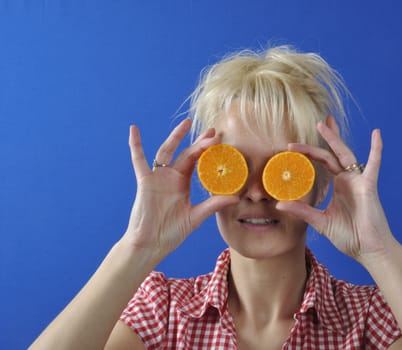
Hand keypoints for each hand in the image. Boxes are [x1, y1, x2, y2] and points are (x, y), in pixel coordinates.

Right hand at [123, 119, 238, 261]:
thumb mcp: (196, 217)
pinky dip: (135, 145)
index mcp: (182, 184)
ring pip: (167, 151)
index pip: (197, 162)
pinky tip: (134, 130)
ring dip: (176, 137)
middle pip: (186, 153)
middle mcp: (171, 177)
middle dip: (199, 142)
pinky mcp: (145, 181)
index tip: (221, 140)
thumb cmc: (171, 232)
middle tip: (213, 130)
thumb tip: (236, 197)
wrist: (150, 244)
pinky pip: (138, 160)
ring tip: (187, 123)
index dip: (207, 151)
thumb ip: (213, 205)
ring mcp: (157, 178)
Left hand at [276, 116, 397, 266]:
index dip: (308, 153)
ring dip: (335, 138)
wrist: (368, 250)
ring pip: (345, 154)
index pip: (322, 162)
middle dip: (325, 137)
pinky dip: (376, 149)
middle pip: (333, 153)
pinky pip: (373, 165)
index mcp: (339, 186)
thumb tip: (279, 205)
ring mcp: (358, 181)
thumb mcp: (320, 221)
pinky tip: (376, 134)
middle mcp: (348, 179)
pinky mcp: (368, 186)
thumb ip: (302, 211)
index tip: (293, 146)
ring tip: (326, 122)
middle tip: (316, 122)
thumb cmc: (349, 236)